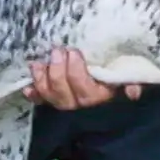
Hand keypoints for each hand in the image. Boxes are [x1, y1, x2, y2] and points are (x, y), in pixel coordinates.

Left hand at [22, 47, 141, 109]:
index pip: (84, 89)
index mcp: (101, 98)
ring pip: (50, 98)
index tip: (74, 52)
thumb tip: (133, 92)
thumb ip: (132, 83)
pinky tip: (27, 87)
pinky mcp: (55, 106)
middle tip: (57, 51)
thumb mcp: (128, 80)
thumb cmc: (119, 83)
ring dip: (42, 80)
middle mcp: (82, 107)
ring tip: (39, 63)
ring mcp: (66, 108)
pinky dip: (34, 95)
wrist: (110, 106)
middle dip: (57, 71)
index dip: (75, 71)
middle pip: (63, 93)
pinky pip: (41, 103)